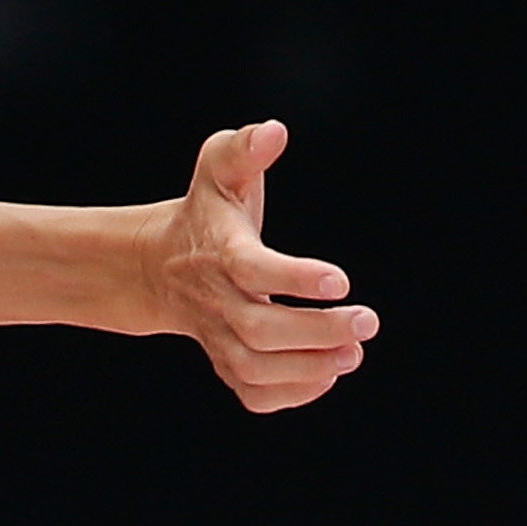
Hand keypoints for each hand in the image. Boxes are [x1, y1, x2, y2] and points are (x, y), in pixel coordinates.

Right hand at [143, 121, 374, 412]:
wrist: (159, 266)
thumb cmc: (205, 211)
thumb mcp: (218, 168)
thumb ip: (245, 147)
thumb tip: (275, 131)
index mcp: (220, 251)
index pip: (252, 270)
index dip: (295, 278)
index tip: (341, 279)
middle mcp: (216, 300)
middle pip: (260, 330)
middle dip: (318, 331)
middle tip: (367, 322)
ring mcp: (218, 337)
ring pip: (256, 369)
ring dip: (309, 368)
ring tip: (354, 352)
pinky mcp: (224, 362)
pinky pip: (253, 393)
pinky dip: (291, 394)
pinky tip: (327, 374)